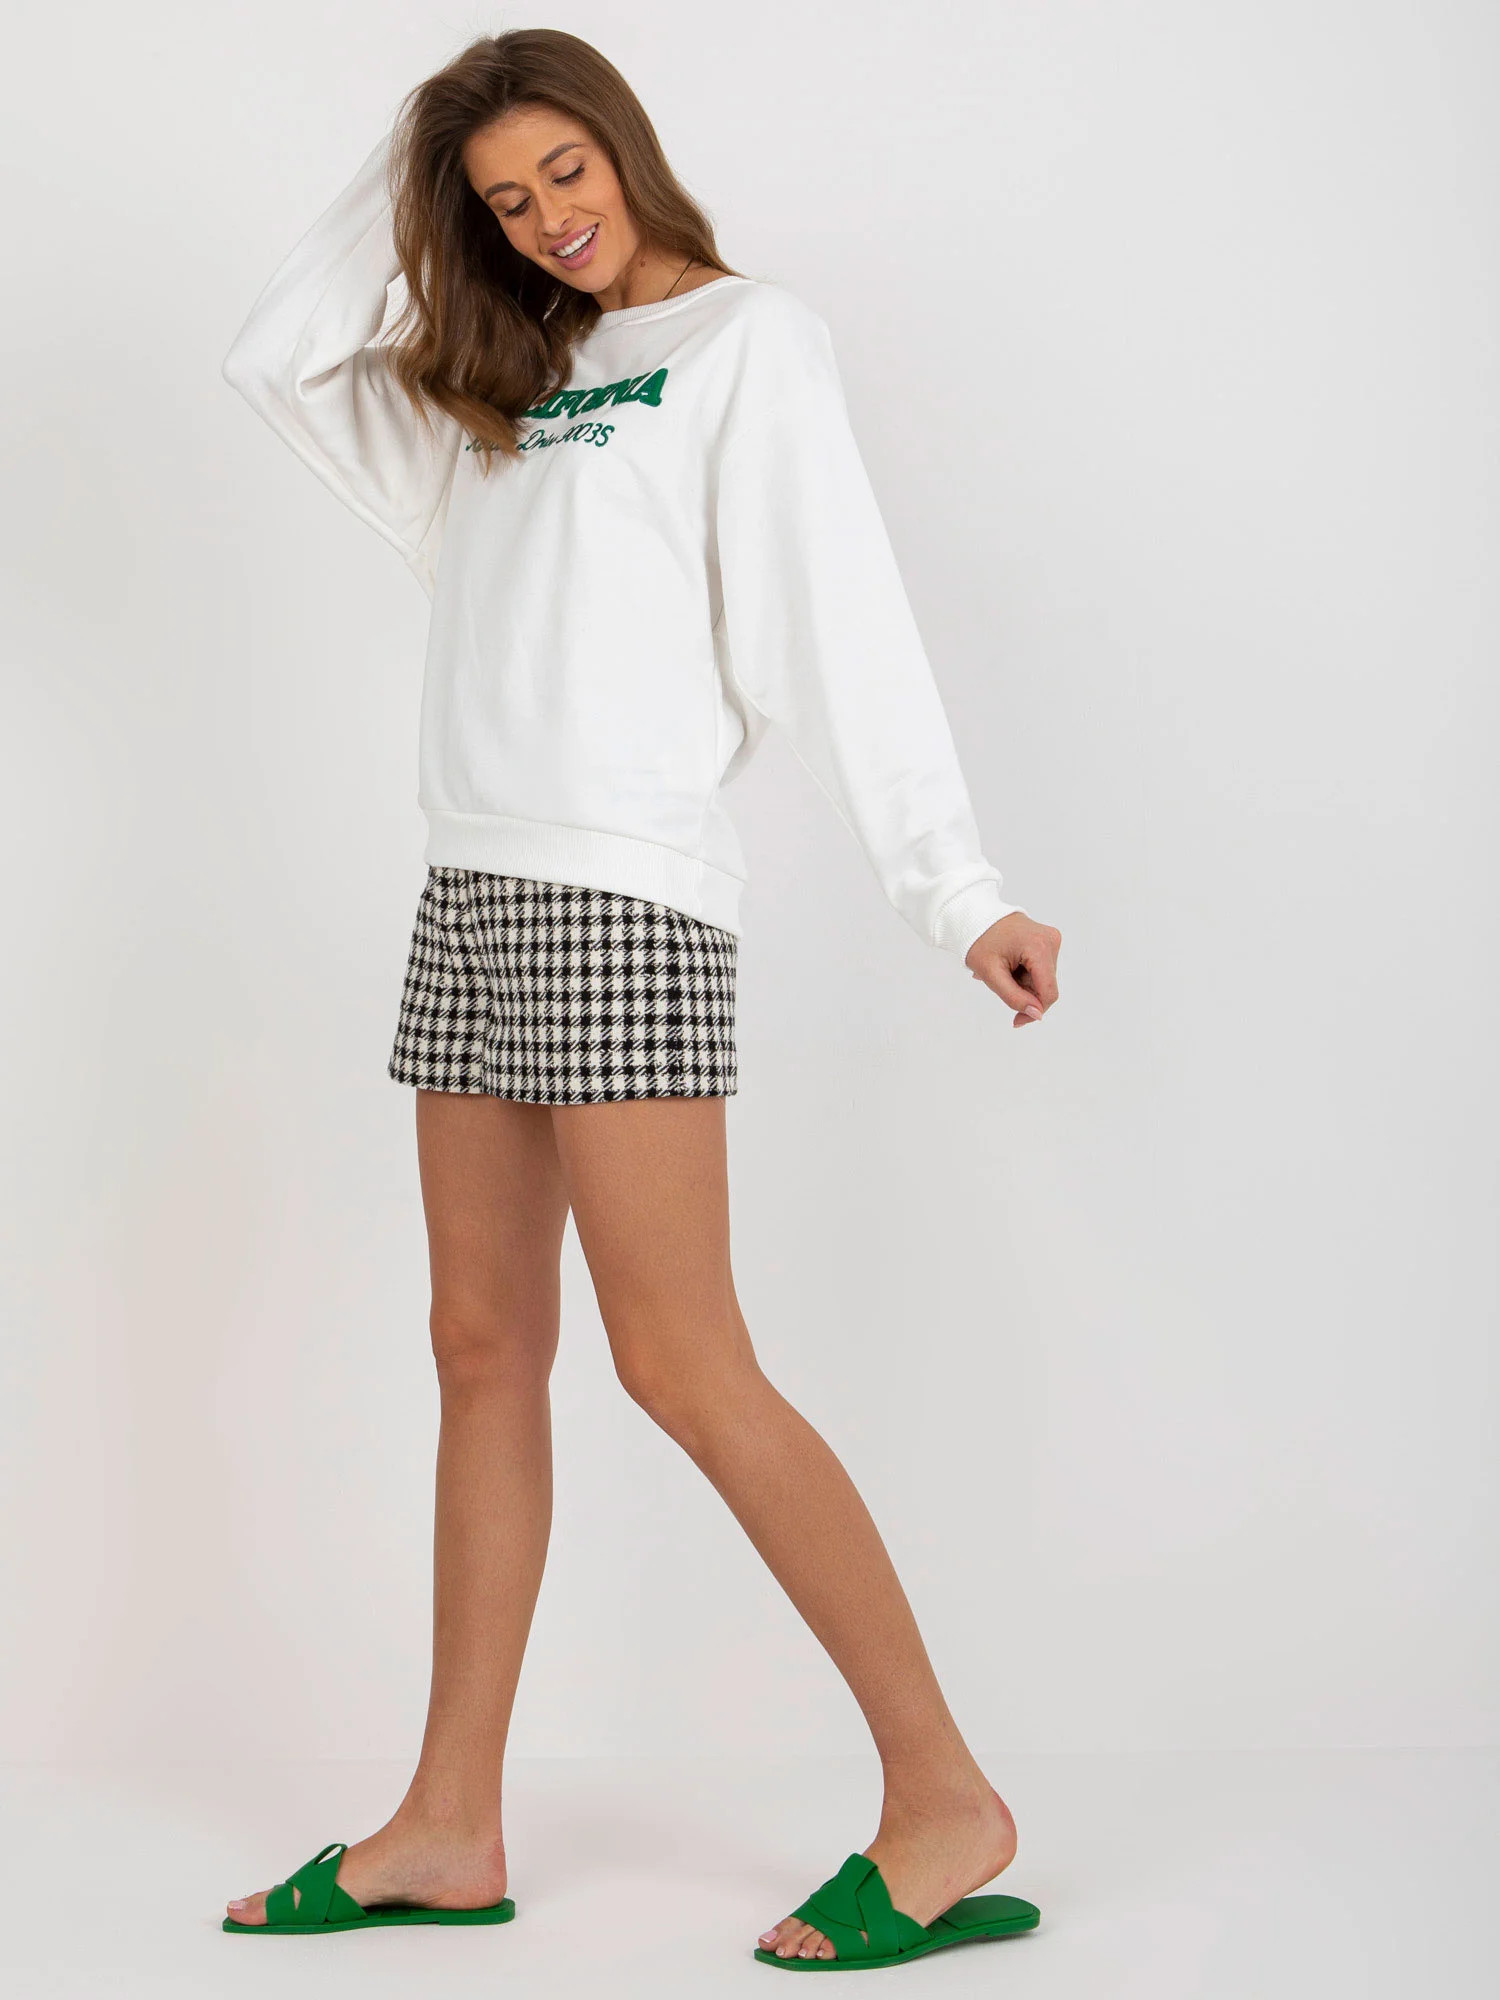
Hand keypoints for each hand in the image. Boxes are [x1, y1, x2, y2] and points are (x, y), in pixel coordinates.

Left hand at [964, 912, 1060, 1027]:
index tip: (1016, 1020)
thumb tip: (1037, 1014)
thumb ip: (1013, 997)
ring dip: (1023, 983)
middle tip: (1000, 982)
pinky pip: (1041, 969)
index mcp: (1039, 947)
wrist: (976, 917)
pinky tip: (1011, 964)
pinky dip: (1025, 974)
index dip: (1035, 1010)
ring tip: (1003, 969)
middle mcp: (1051, 941)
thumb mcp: (991, 974)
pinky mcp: (1048, 940)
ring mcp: (1052, 939)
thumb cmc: (979, 941)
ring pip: (1043, 979)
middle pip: (1045, 986)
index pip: (1048, 992)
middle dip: (1024, 992)